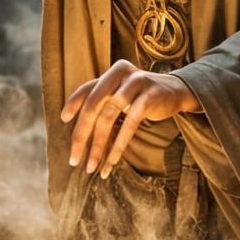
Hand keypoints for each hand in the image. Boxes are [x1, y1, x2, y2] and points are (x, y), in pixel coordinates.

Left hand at [59, 59, 201, 179]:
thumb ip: (102, 100)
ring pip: (109, 117)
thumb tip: (76, 125)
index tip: (63, 120)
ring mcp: (135, 84)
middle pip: (93, 105)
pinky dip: (119, 144)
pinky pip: (129, 124)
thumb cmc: (142, 95)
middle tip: (74, 159)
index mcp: (111, 73)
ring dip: (98, 146)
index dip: (73, 103)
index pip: (87, 89)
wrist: (176, 91)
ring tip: (91, 167)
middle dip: (81, 134)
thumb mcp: (121, 92)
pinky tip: (112, 160)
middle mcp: (120, 74)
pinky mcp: (149, 98)